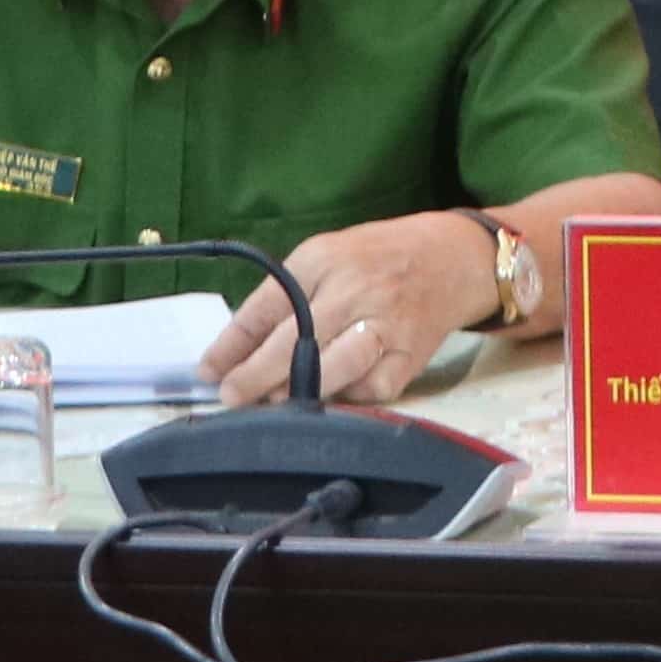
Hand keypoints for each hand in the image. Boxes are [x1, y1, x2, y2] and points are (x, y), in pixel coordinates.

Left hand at [197, 212, 499, 408]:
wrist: (452, 256)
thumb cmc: (378, 258)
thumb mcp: (327, 257)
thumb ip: (286, 296)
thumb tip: (239, 349)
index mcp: (323, 259)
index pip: (267, 304)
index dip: (232, 343)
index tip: (208, 370)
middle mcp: (353, 288)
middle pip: (295, 339)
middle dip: (255, 375)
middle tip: (230, 397)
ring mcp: (384, 322)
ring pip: (334, 367)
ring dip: (296, 393)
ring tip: (271, 405)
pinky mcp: (411, 353)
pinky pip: (373, 388)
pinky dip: (349, 398)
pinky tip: (330, 401)